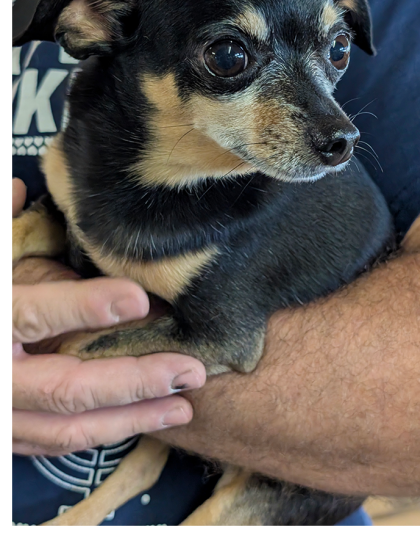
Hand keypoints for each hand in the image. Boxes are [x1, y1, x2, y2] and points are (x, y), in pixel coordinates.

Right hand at [12, 178, 205, 455]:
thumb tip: (15, 187)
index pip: (33, 314)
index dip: (85, 307)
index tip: (137, 297)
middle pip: (65, 387)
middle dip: (133, 381)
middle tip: (189, 370)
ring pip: (67, 428)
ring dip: (130, 418)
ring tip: (182, 404)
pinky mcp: (4, 436)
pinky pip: (55, 444)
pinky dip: (100, 434)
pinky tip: (140, 419)